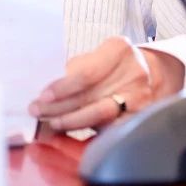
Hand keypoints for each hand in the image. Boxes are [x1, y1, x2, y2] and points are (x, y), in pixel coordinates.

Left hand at [28, 36, 184, 131]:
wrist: (149, 75)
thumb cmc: (112, 65)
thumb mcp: (96, 56)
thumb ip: (74, 69)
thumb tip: (45, 92)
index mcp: (119, 49)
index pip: (86, 73)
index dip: (62, 87)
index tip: (42, 96)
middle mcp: (134, 72)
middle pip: (90, 94)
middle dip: (59, 106)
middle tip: (37, 111)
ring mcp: (139, 97)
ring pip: (99, 114)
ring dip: (70, 121)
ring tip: (51, 122)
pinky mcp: (140, 117)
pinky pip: (110, 129)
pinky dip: (88, 133)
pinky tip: (70, 135)